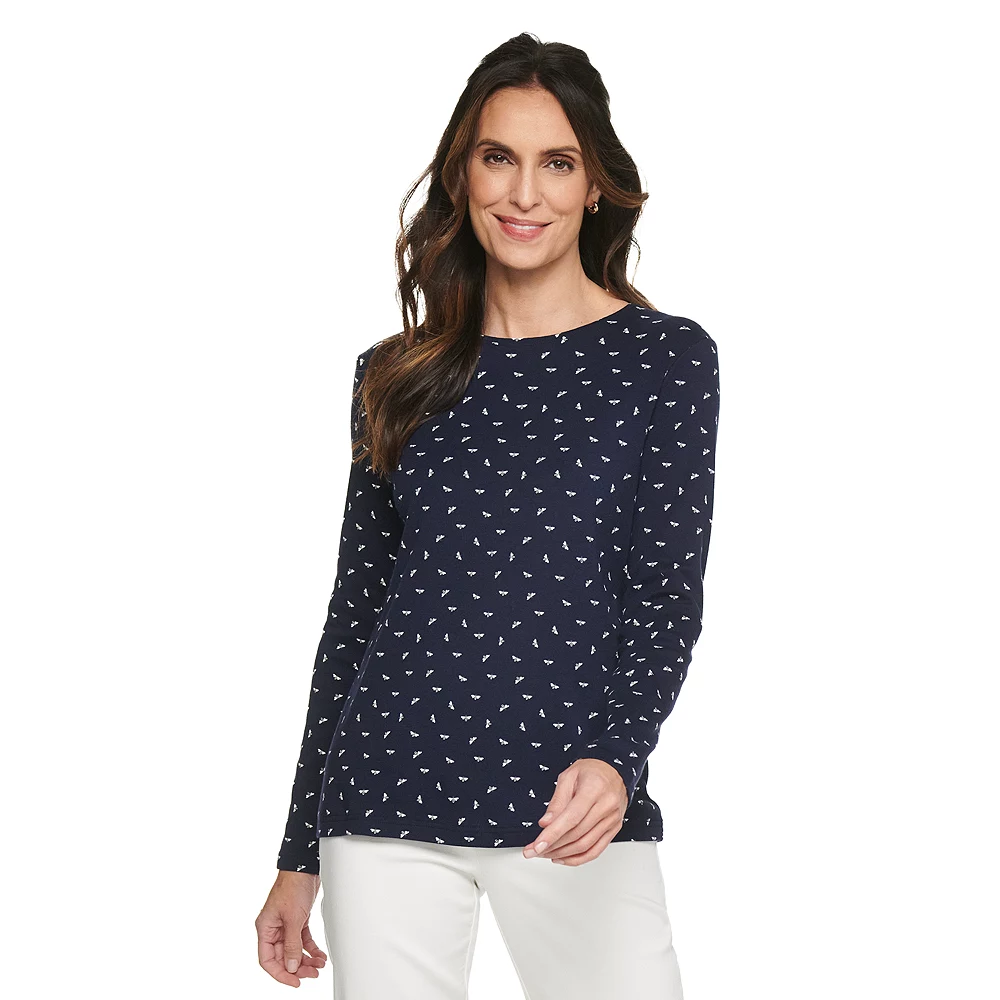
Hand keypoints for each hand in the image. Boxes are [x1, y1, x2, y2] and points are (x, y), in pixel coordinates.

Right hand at [256, 870, 327, 985]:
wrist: (305, 867)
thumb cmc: (293, 885)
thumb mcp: (293, 918)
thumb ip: (292, 945)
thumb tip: (291, 966)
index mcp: (265, 928)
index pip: (268, 960)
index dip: (280, 974)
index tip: (295, 982)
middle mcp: (274, 928)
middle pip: (283, 957)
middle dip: (298, 967)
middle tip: (312, 974)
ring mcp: (286, 924)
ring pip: (294, 950)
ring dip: (306, 959)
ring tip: (319, 965)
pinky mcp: (298, 919)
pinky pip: (302, 940)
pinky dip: (311, 948)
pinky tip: (319, 955)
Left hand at [522, 757, 627, 865]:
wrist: (615, 771)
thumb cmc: (592, 771)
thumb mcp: (569, 776)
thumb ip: (557, 801)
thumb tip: (546, 823)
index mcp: (594, 789)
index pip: (572, 817)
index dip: (553, 834)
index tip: (536, 846)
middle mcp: (606, 806)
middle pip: (577, 834)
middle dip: (552, 846)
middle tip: (533, 850)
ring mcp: (612, 820)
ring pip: (585, 845)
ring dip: (562, 854)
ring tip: (545, 853)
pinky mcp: (613, 829)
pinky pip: (596, 850)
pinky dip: (578, 859)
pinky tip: (563, 857)